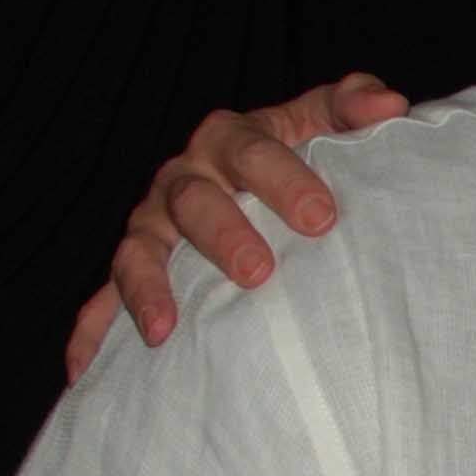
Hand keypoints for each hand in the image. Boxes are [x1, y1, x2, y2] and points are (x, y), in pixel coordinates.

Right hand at [65, 74, 405, 378]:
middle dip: (223, 236)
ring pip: (140, 249)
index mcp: (231, 141)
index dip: (283, 180)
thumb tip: (390, 104)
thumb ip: (352, 108)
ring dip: (147, 287)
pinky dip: (91, 333)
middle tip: (259, 274)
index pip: (251, 150)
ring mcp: (153, 226)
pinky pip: (102, 301)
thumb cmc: (295, 160)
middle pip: (194, 200)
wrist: (254, 187)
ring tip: (163, 328)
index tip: (322, 218)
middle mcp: (185, 180)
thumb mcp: (321, 125)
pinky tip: (85, 371)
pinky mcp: (134, 271)